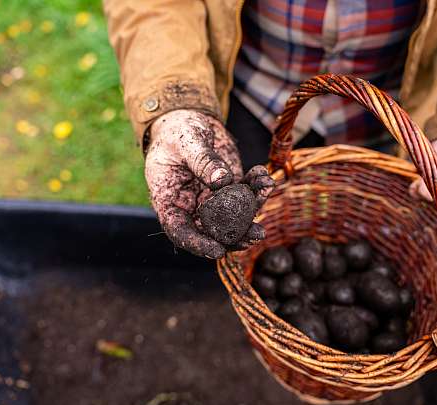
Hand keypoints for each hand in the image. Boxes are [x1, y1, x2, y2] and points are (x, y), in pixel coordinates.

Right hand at [145, 110, 274, 257]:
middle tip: (256, 233)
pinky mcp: (231, 189)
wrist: (189, 122)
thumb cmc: (177, 132)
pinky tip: (264, 177)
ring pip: (234, 216)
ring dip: (253, 210)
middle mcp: (192, 208)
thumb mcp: (186, 143)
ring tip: (266, 190)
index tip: (217, 250)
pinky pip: (246, 196)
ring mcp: (213, 201)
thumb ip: (203, 161)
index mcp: (170, 202)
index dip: (197, 244)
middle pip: (212, 231)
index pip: (180, 231)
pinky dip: (257, 189)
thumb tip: (223, 181)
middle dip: (236, 235)